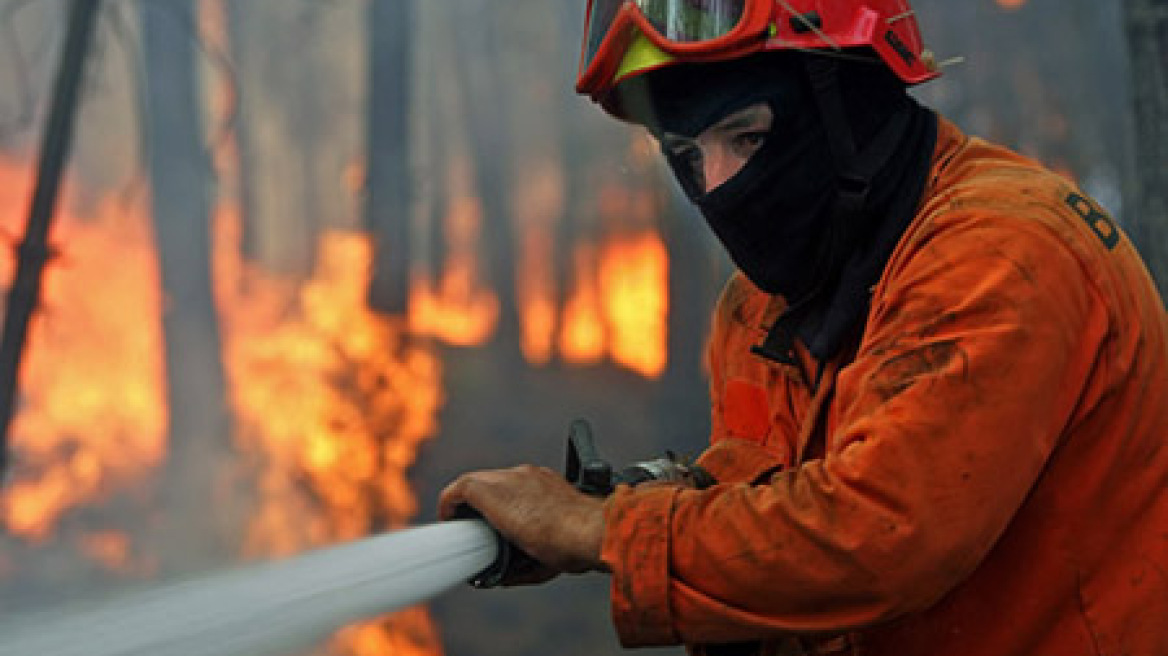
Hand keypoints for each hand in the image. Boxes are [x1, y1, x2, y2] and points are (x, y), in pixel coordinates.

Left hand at [438, 465, 608, 579]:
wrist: (586, 530)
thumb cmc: (580, 541)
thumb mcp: (554, 547)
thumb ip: (526, 560)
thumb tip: (503, 576)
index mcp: (545, 485)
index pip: (515, 488)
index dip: (502, 504)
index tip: (497, 522)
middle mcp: (526, 476)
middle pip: (493, 483)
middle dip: (482, 504)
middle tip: (475, 528)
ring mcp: (508, 479)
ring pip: (477, 483)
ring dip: (467, 503)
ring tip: (459, 524)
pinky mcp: (490, 490)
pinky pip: (461, 489)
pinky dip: (451, 502)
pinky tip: (447, 519)